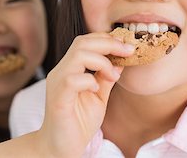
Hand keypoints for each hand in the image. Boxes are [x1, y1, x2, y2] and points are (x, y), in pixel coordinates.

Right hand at [36, 32, 133, 156]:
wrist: (61, 148)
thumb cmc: (78, 122)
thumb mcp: (99, 97)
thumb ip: (106, 78)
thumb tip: (120, 62)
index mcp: (70, 69)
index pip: (85, 41)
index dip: (107, 39)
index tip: (128, 46)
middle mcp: (61, 72)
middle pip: (82, 42)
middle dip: (109, 43)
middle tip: (128, 51)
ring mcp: (57, 84)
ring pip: (78, 55)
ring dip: (102, 61)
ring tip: (113, 75)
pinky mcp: (58, 98)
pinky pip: (72, 79)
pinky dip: (89, 80)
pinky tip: (96, 90)